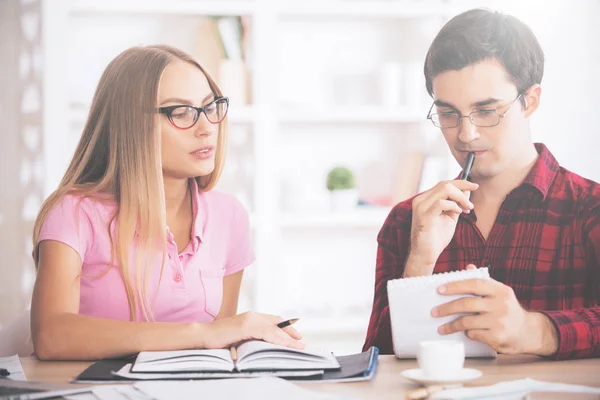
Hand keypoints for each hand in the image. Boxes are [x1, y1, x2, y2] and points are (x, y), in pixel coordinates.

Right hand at [203, 312, 304, 349]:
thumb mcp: (239, 337)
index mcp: (251, 317)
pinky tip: (285, 345)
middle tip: (301, 341)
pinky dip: (277, 339)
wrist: (203, 335)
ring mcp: (249, 320)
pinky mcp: (245, 326)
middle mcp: (252, 315)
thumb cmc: (219, 339)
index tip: (296, 335)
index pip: (273, 320)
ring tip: (298, 345)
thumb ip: (251, 337)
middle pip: (277, 323)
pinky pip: (266, 333)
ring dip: (288, 338)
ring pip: (274, 329)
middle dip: (291, 332)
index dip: (286, 327)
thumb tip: (264, 345)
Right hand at [405, 180, 477, 275]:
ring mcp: (421, 206)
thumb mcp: (450, 217)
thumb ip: (457, 204)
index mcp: (425, 199)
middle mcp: (421, 200)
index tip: (475, 186)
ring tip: (466, 209)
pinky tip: (458, 213)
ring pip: (444, 189)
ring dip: (460, 197)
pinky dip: (453, 205)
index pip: (443, 184)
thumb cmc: (436, 238)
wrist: (425, 254)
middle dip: (462, 190)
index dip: (461, 183)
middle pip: (445, 184)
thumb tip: (467, 190)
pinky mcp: (424, 215)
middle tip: (470, 205)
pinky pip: (441, 202)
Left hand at [432, 265, 557, 355]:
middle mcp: (501, 304)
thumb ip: (483, 282)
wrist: (528, 332)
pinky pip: (474, 334)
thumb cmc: (507, 310)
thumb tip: (467, 267)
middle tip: (434, 312)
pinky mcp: (498, 337)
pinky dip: (466, 334)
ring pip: (467, 321)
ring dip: (451, 325)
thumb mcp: (499, 293)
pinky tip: (463, 333)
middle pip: (467, 303)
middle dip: (447, 308)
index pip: (474, 283)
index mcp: (500, 290)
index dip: (455, 286)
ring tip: (441, 328)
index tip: (439, 290)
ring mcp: (500, 321)